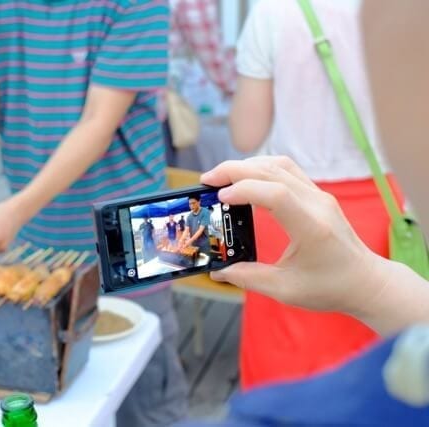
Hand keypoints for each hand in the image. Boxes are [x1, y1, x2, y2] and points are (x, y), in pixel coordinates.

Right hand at [202, 156, 385, 315]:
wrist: (366, 281)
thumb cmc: (330, 287)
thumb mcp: (285, 290)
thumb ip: (248, 277)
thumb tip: (217, 270)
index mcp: (311, 227)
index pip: (275, 193)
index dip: (244, 190)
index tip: (219, 198)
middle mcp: (317, 204)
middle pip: (273, 171)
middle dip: (235, 170)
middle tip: (207, 180)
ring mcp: (319, 196)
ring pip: (279, 165)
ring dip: (247, 166)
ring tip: (222, 178)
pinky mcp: (317, 195)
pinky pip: (287, 170)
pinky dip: (261, 168)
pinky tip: (245, 180)